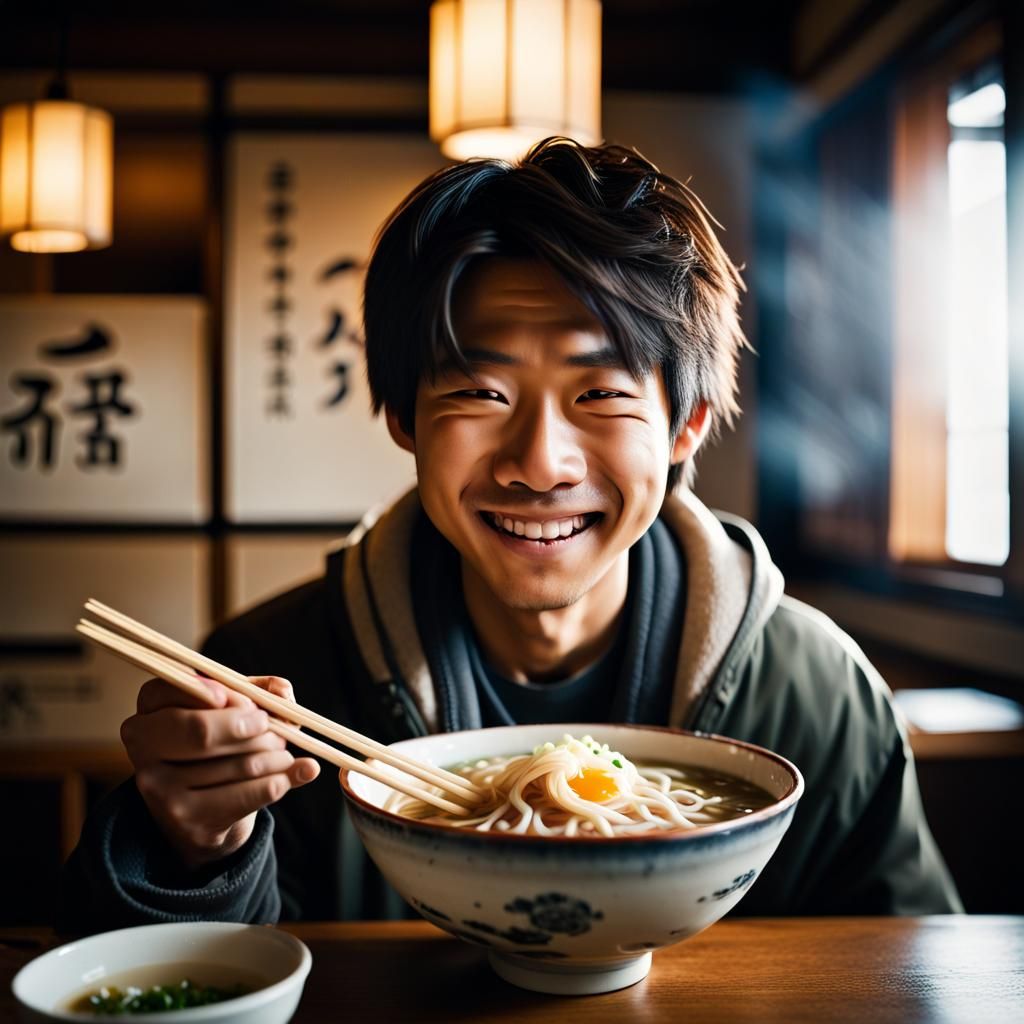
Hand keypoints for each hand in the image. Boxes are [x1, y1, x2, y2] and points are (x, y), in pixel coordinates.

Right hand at [120, 675, 320, 868]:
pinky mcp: (185, 819)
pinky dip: (280, 781)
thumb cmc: (221, 746)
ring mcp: (158, 786)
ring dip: (276, 756)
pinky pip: (247, 795)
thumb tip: (283, 691)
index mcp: (149, 707)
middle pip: (202, 730)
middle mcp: (142, 744)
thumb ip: (260, 692)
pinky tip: (298, 772)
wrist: (205, 812)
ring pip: (236, 763)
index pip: (169, 689)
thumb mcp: (235, 710)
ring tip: (285, 755)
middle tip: (277, 731)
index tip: (241, 701)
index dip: (206, 691)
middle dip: (253, 726)